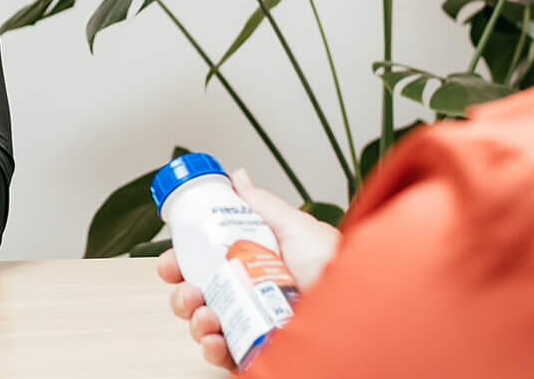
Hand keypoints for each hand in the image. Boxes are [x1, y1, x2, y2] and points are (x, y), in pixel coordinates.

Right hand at [153, 169, 341, 370]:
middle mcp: (251, 298)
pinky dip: (211, 347)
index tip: (170, 261)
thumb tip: (238, 177)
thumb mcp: (295, 227)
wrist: (363, 306)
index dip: (181, 263)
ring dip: (194, 318)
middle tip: (188, 288)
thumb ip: (261, 204)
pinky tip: (217, 338)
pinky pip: (224, 356)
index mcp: (254, 266)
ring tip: (206, 313)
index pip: (206, 266)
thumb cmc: (337, 267)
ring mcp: (254, 327)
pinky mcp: (260, 355)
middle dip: (182, 293)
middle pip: (198, 297)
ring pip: (205, 327)